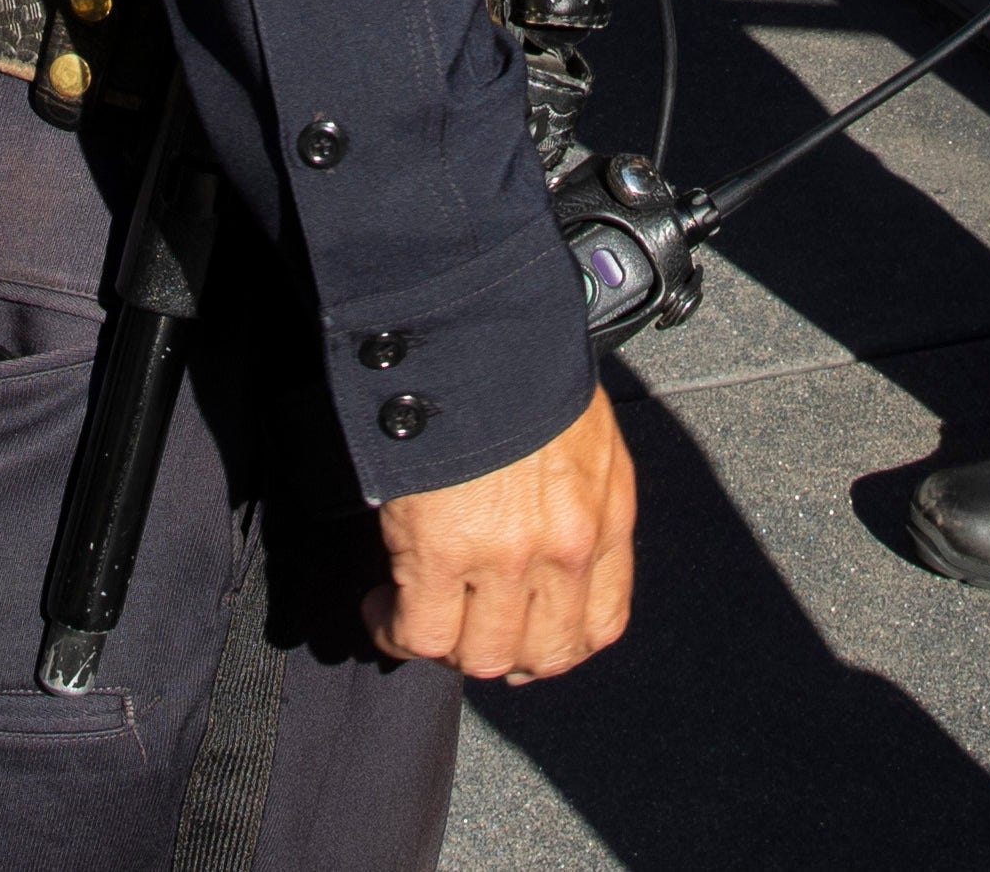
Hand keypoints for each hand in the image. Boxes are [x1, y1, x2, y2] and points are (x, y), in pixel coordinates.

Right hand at [372, 386, 637, 682]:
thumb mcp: (583, 436)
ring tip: (417, 618)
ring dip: (446, 646)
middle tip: (468, 634)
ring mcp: (508, 559)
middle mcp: (566, 549)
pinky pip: (420, 634)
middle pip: (543, 655)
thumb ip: (578, 497)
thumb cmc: (526, 368)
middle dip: (503, 655)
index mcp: (606, 517)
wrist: (480, 334)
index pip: (600, 624)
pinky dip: (396, 633)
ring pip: (481, 656)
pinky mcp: (442, 553)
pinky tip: (383, 609)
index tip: (531, 645)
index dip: (558, 647)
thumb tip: (542, 534)